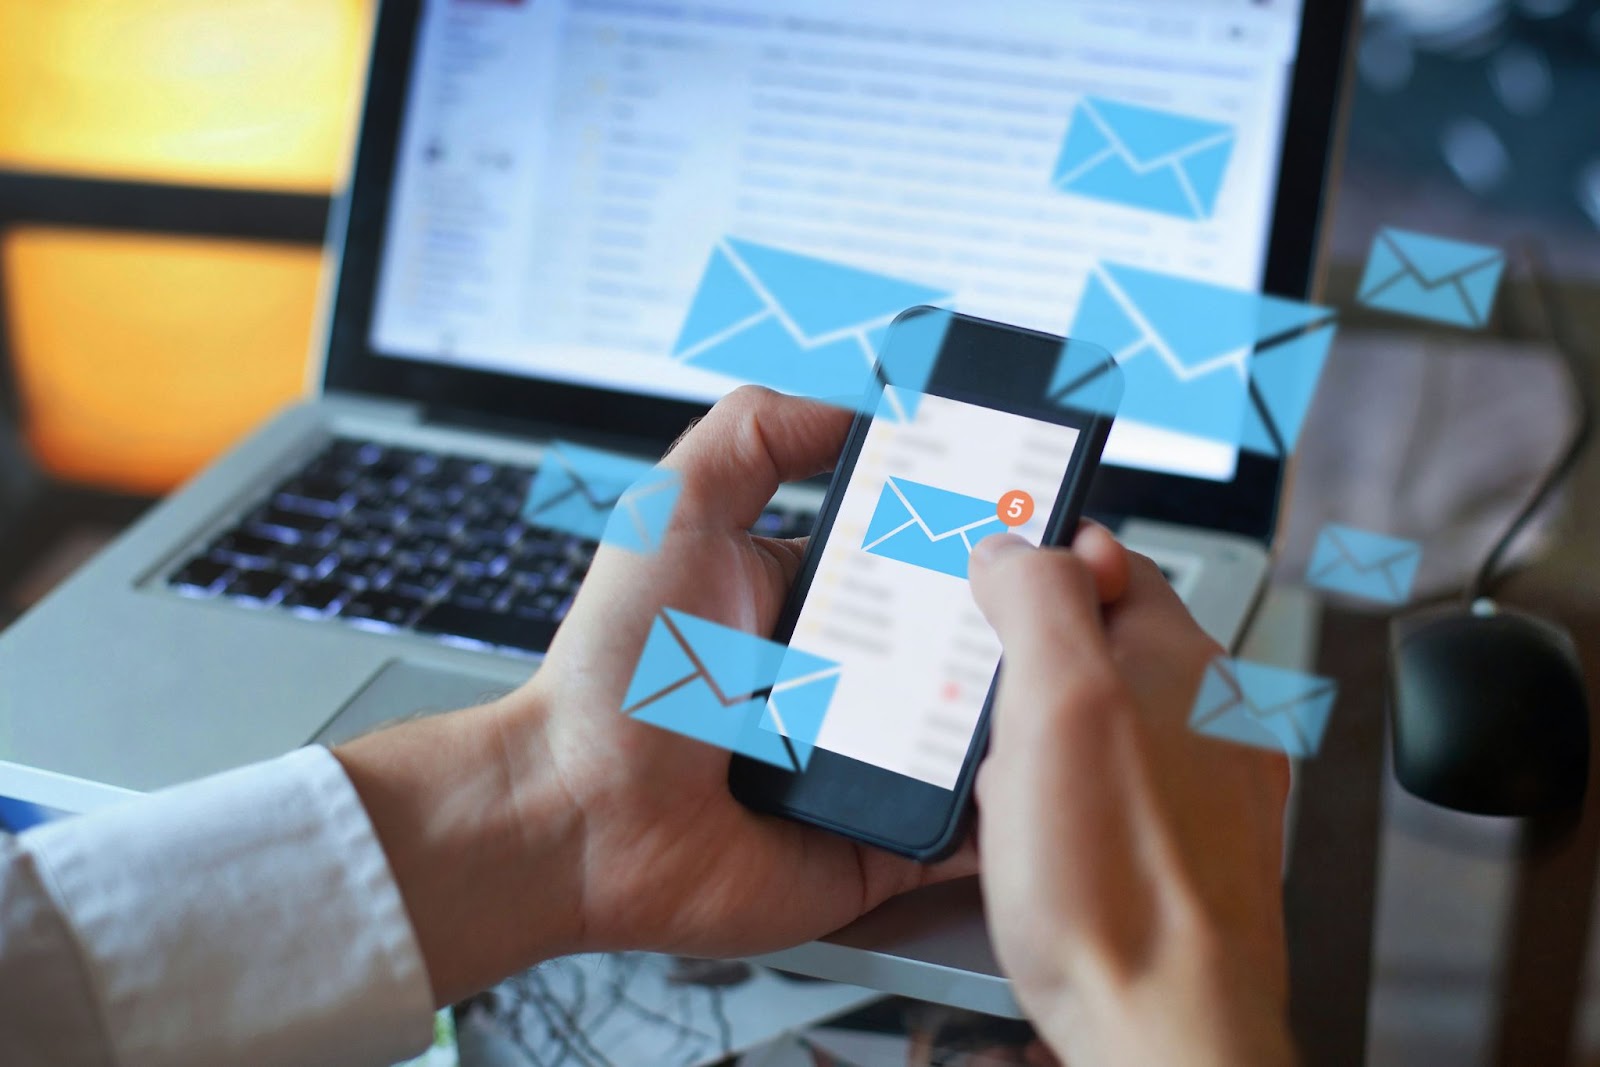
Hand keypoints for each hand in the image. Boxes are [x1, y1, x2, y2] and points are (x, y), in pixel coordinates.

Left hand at [338, 387, 1127, 1003]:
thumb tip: (860, 394)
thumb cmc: (615, 671)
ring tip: (1075, 671)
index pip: (927, 555)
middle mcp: (851, 680)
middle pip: (972, 638)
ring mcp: (872, 766)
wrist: (578, 813)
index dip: (985, 532)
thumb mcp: (676, 511)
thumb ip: (757, 433)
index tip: (1042, 509)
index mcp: (815, 599)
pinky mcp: (880, 844)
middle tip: (1080, 591)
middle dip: (1029, 616)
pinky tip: (1045, 769)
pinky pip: (966, 827)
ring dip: (1030, 703)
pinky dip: (1008, 806)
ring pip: (986, 729)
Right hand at [968, 536, 1294, 1066]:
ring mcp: (1204, 786)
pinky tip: (1037, 838)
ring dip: (1041, 740)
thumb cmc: (1115, 890)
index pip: (1112, 561)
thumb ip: (1040, 601)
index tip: (985, 586)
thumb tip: (1017, 544)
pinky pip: (1105, 793)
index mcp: (1185, 661)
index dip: (1040, 566)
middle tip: (985, 706)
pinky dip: (1061, 801)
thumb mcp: (1056, 706)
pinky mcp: (1185, 848)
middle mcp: (1210, 716)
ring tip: (1007, 784)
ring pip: (1099, 723)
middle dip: (1029, 668)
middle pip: (1101, 644)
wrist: (1164, 1032)